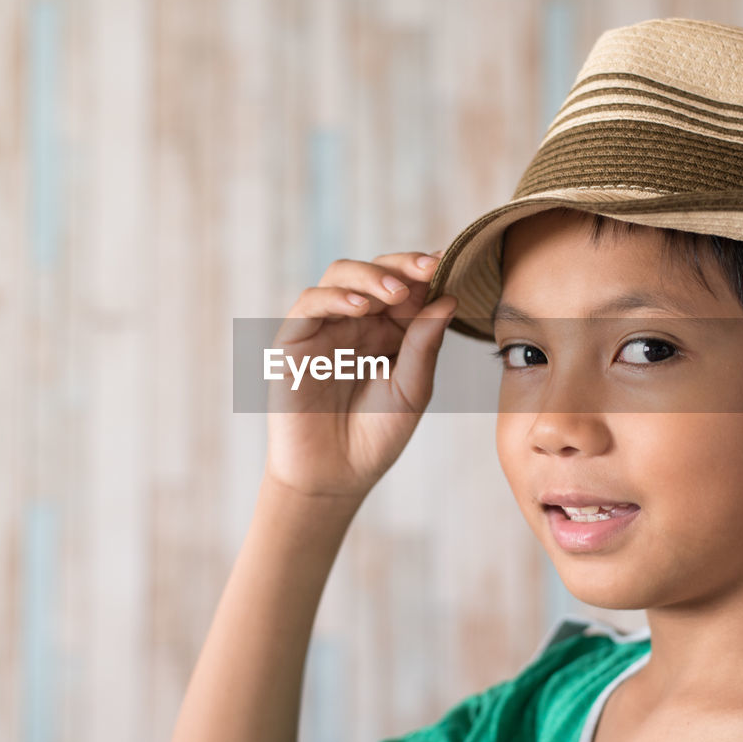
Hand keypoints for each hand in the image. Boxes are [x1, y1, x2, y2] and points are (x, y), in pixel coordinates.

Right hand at [262, 250, 457, 509]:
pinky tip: (361, 307)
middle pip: (373, 272)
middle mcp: (354, 322)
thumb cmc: (376, 435)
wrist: (336, 477)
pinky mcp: (293, 342)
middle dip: (401, 265)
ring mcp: (323, 328)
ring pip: (339, 277)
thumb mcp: (412, 390)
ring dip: (370, 277)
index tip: (447, 264)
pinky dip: (335, 298)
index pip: (404, 285)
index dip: (423, 272)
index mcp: (387, 330)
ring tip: (397, 292)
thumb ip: (425, 345)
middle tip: (428, 268)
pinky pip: (309, 306)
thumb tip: (449, 298)